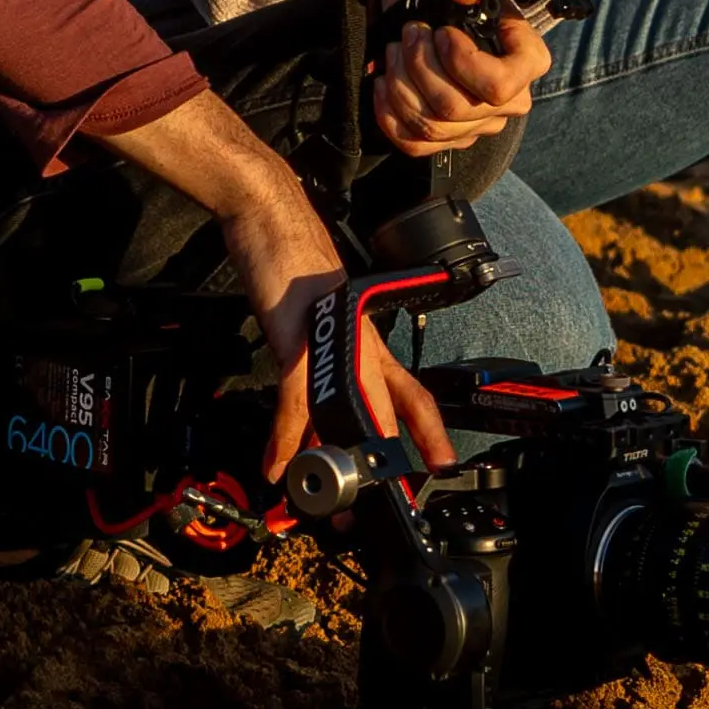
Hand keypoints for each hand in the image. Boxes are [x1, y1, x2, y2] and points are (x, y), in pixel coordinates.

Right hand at [95, 91, 455, 480]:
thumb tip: (316, 384)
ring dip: (332, 458)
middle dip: (391, 458)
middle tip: (391, 497)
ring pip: (345, 409)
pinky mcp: (295, 337)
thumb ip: (321, 346)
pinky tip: (275, 463)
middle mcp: (357, 341)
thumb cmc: (290, 256)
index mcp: (365, 336)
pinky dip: (285, 436)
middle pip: (389, 406)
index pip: (409, 388)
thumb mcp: (312, 309)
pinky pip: (295, 399)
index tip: (441, 461)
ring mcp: (328, 339)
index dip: (429, 428)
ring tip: (325, 495)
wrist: (267, 211)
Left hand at [371, 0, 550, 159]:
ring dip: (401, 85)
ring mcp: (478, 122)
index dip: (464, 62)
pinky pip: (417, 144)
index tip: (442, 33)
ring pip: (433, 126)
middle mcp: (509, 98)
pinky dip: (390, 116)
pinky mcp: (448, 137)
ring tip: (394, 51)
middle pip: (458, 108)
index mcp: (526, 59)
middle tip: (409, 34)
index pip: (503, 84)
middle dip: (420, 67)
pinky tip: (383, 84)